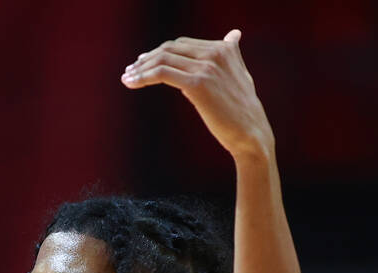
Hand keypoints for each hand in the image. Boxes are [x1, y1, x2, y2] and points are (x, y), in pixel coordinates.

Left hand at [121, 31, 272, 160]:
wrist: (250, 133)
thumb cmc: (243, 109)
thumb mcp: (241, 74)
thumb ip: (233, 54)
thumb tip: (234, 34)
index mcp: (224, 48)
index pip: (182, 44)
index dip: (160, 52)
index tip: (144, 61)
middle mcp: (216, 53)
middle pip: (170, 49)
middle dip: (147, 58)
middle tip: (131, 69)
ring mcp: (207, 67)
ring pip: (163, 60)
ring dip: (140, 68)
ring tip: (127, 77)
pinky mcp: (198, 84)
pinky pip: (162, 74)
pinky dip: (143, 76)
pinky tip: (131, 83)